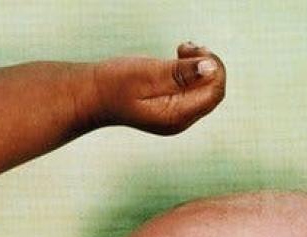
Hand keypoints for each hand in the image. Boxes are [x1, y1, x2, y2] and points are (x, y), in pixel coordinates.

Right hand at [92, 43, 225, 134]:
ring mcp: (176, 116)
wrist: (92, 96)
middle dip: (207, 65)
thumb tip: (210, 68)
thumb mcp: (148, 74)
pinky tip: (179, 55)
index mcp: (176, 116)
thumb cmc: (114, 85)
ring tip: (181, 48)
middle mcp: (180, 120)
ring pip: (205, 88)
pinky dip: (191, 70)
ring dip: (199, 65)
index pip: (214, 92)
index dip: (213, 67)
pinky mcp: (171, 107)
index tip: (192, 50)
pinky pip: (193, 89)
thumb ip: (180, 73)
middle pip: (213, 91)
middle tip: (185, 46)